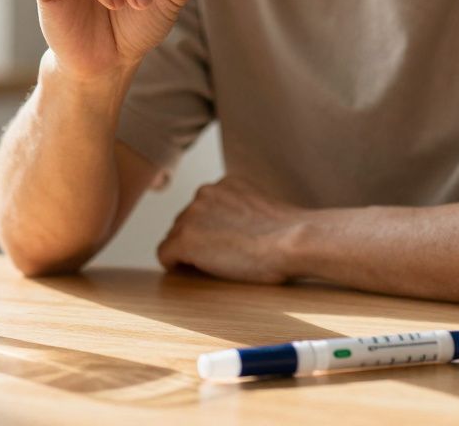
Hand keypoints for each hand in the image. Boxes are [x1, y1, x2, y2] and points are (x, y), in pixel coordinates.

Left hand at [157, 177, 305, 284]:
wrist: (293, 241)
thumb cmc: (289, 234)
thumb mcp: (261, 210)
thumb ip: (241, 211)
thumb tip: (233, 231)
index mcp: (224, 185)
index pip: (203, 209)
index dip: (210, 231)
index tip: (223, 245)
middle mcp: (204, 193)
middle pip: (185, 222)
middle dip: (197, 240)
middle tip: (220, 259)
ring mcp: (192, 215)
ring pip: (175, 238)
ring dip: (188, 253)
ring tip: (214, 267)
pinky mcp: (185, 240)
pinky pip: (165, 255)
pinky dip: (174, 266)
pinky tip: (191, 273)